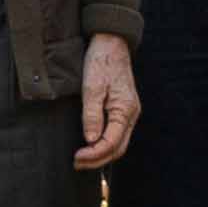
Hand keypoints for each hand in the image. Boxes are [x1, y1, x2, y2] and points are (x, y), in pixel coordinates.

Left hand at [74, 33, 139, 168]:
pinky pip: (116, 134)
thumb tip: (91, 140)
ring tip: (81, 159)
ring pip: (118, 143)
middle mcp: (131, 114)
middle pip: (118, 148)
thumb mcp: (92, 87)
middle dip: (97, 160)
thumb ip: (92, 114)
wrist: (111, 43)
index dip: (94, 154)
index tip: (76, 158)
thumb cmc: (101, 62)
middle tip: (76, 164)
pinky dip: (104, 145)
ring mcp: (128, 112)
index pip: (111, 143)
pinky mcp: (122, 109)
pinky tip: (91, 146)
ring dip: (101, 154)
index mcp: (125, 110)